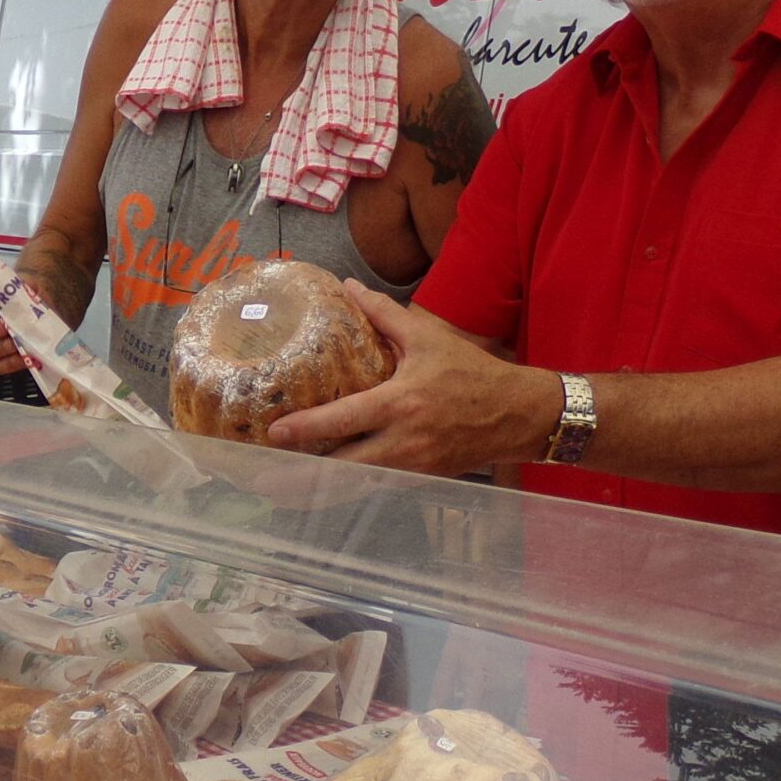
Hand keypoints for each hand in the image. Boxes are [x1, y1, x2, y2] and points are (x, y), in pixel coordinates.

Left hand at [269, 285, 559, 474]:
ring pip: (356, 485)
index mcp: (402, 402)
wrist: (520, 415)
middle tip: (260, 478)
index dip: (307, 429)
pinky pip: (375, 488)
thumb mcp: (428, 337)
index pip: (345, 420)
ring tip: (278, 494)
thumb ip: (384, 314)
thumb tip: (347, 286)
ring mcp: (412, 466)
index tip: (275, 432)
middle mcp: (404, 441)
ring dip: (316, 492)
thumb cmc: (472, 373)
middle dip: (300, 477)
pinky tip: (318, 493)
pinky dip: (345, 492)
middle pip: (343, 467)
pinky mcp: (420, 479)